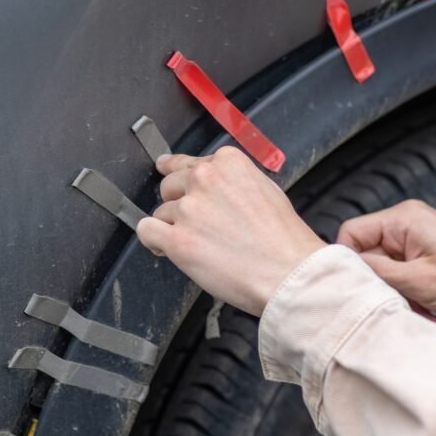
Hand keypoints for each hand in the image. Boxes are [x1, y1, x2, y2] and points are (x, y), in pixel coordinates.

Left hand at [137, 147, 324, 315]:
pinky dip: (154, 241)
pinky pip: (147, 231)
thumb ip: (233, 181)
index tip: (167, 171)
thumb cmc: (283, 240)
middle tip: (197, 224)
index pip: (189, 162)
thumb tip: (213, 185)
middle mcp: (204, 179)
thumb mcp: (266, 190)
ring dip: (172, 227)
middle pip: (170, 185)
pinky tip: (166, 249)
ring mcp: (189, 209)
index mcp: (228, 163)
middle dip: (178, 203)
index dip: (182, 176)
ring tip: (198, 245)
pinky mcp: (177, 240)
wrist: (289, 273)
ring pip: (160, 212)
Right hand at [337, 201, 435, 342]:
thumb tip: (343, 271)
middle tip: (398, 303)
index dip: (348, 264)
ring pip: (383, 277)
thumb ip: (376, 274)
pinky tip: (431, 313)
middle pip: (366, 258)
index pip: (351, 234)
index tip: (357, 289)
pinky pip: (401, 286)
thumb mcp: (420, 281)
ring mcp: (415, 249)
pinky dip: (411, 302)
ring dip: (398, 299)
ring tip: (423, 310)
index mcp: (404, 220)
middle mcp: (406, 229)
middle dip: (380, 286)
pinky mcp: (423, 267)